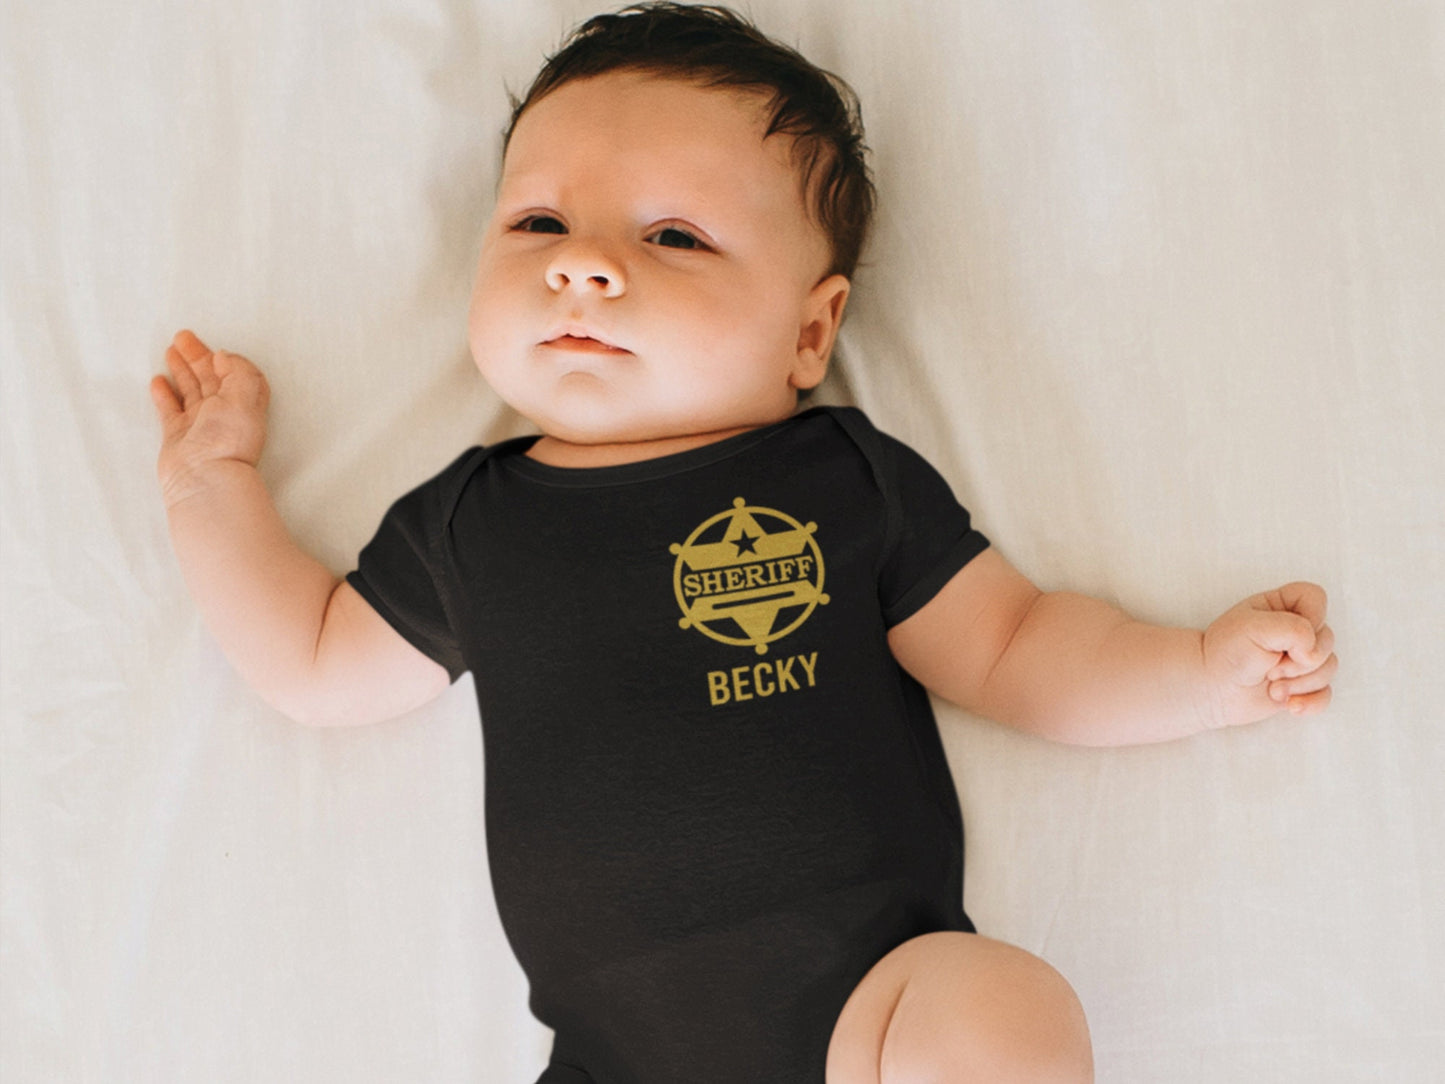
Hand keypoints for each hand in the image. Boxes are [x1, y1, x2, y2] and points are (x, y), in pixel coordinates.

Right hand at [150, 330, 269, 506]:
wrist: (204, 477)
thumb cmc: (227, 440)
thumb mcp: (245, 395)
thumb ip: (240, 370)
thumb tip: (224, 357)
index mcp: (243, 404)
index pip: (236, 374)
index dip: (224, 359)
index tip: (212, 347)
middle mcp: (223, 414)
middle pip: (210, 378)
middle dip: (196, 357)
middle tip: (181, 337)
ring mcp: (200, 425)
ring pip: (190, 390)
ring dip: (180, 370)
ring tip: (169, 350)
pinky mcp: (178, 436)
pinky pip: (170, 409)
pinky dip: (164, 394)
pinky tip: (158, 381)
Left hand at [1202, 582, 1337, 728]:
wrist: (1211, 690)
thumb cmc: (1226, 653)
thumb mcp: (1253, 627)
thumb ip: (1293, 629)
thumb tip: (1313, 653)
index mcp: (1281, 606)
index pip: (1316, 598)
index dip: (1311, 617)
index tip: (1285, 636)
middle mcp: (1295, 630)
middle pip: (1327, 638)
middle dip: (1300, 660)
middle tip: (1269, 667)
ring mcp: (1301, 658)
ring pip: (1329, 667)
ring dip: (1299, 683)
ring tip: (1271, 686)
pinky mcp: (1302, 684)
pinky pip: (1325, 694)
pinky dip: (1310, 702)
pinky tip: (1289, 705)